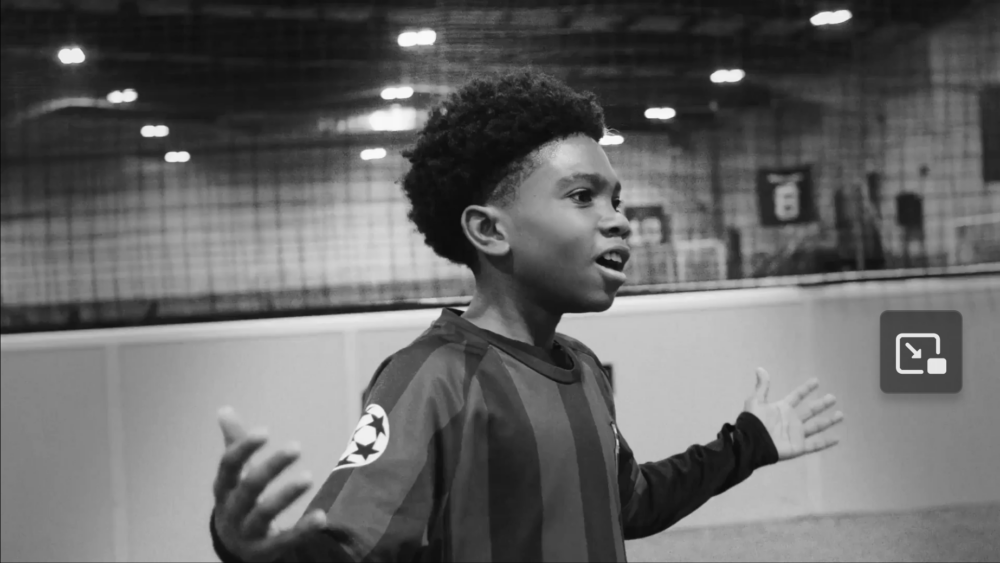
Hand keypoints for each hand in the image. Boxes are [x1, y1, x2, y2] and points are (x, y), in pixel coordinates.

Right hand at [212, 407, 326, 562]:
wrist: (235, 545)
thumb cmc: (238, 499)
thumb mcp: (233, 475)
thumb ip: (234, 442)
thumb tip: (224, 408)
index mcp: (223, 488)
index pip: (229, 465)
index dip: (244, 448)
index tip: (264, 431)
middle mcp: (231, 510)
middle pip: (249, 487)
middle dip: (271, 467)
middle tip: (297, 446)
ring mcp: (247, 532)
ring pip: (265, 513)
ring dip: (286, 494)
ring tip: (309, 476)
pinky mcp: (265, 550)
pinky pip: (285, 539)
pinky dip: (303, 529)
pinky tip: (322, 516)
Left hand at [743, 368, 844, 461]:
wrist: (751, 442)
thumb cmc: (753, 422)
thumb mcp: (756, 401)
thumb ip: (762, 386)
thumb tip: (759, 368)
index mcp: (782, 409)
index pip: (797, 396)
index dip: (806, 389)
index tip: (816, 381)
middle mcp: (791, 420)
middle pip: (810, 410)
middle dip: (821, 404)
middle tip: (833, 397)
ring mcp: (796, 434)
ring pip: (816, 426)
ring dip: (828, 421)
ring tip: (840, 414)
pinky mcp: (798, 447)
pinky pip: (815, 445)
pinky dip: (826, 442)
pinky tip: (837, 438)